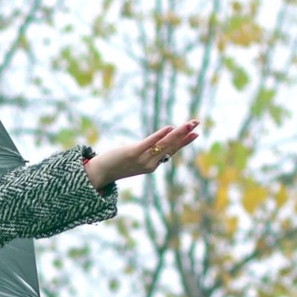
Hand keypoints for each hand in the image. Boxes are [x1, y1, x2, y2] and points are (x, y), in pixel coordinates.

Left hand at [84, 119, 200, 189]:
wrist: (100, 174)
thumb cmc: (116, 165)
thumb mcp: (134, 160)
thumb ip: (146, 154)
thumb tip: (155, 144)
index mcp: (152, 165)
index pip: (172, 151)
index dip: (184, 142)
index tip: (196, 133)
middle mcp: (150, 164)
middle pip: (171, 146)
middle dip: (185, 134)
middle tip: (197, 122)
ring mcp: (142, 159)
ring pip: (164, 144)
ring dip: (177, 133)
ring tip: (189, 124)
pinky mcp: (132, 153)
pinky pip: (149, 144)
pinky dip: (159, 136)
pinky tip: (168, 128)